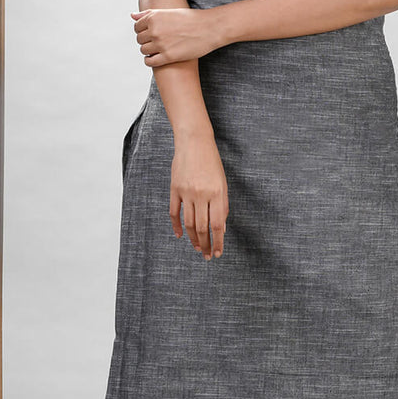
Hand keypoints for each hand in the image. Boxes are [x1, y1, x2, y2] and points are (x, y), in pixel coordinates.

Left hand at [130, 6, 219, 65]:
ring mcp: (161, 44)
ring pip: (144, 51)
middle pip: (139, 39)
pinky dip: (150, 61)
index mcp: (154, 18)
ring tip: (158, 49)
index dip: (143, 31)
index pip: (137, 27)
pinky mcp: (168, 57)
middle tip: (157, 42)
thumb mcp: (168, 12)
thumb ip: (149, 14)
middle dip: (146, 41)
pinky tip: (156, 58)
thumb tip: (132, 16)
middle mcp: (155, 30)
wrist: (209, 28)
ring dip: (148, 51)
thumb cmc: (190, 19)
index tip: (151, 33)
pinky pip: (150, 62)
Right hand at [170, 128, 227, 258]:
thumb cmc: (212, 163)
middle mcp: (201, 194)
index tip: (217, 253)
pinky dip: (177, 226)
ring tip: (197, 248)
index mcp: (217, 193)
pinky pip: (174, 212)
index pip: (217, 225)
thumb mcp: (223, 183)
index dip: (218, 242)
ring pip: (189, 223)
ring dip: (193, 239)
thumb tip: (221, 229)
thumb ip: (222, 206)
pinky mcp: (174, 189)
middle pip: (203, 227)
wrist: (194, 143)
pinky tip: (180, 235)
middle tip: (206, 256)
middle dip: (205, 244)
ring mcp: (186, 192)